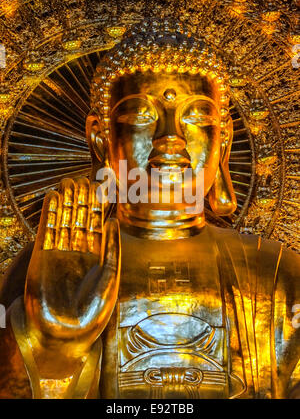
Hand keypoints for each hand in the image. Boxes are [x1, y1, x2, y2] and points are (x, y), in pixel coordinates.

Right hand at [24, 177, 119, 357]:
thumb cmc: (93, 311)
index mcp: (98, 255)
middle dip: (81, 199)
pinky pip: (45, 230)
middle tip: (81, 178)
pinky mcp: (41, 257)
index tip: (101, 186)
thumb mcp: (110, 277)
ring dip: (65, 201)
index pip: (97, 224)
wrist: (64, 335)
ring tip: (67, 181)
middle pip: (79, 218)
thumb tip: (114, 220)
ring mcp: (59, 252)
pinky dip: (49, 213)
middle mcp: (78, 251)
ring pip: (63, 221)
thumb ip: (112, 248)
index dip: (98, 205)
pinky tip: (52, 197)